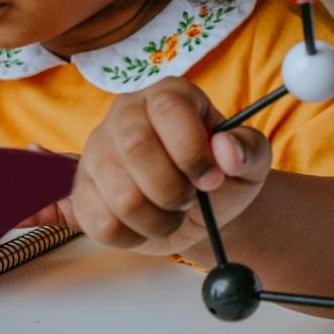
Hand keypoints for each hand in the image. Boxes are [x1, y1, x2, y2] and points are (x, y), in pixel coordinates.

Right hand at [66, 79, 269, 255]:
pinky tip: (146, 226)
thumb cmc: (222, 176)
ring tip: (172, 214)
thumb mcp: (251, 161)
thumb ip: (248, 150)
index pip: (168, 108)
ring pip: (120, 196)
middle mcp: (125, 114)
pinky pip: (100, 223)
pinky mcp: (82, 191)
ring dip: (158, 220)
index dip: (192, 150)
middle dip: (172, 190)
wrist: (200, 210)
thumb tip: (227, 149)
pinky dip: (133, 237)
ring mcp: (97, 152)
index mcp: (168, 96)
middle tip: (190, 200)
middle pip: (136, 148)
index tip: (211, 179)